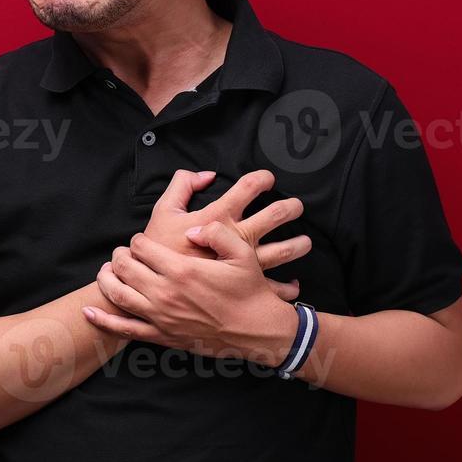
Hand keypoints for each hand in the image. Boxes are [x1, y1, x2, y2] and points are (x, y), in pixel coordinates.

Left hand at [85, 219, 300, 367]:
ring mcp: (161, 317)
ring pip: (118, 295)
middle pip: (124, 267)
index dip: (138, 240)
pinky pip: (125, 329)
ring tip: (106, 272)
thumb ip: (215, 232)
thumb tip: (191, 228)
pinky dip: (104, 321)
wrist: (258, 331)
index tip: (143, 241)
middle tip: (123, 253)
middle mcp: (165, 293)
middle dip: (119, 256)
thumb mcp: (241, 252)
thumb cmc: (250, 291)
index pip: (141, 246)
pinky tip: (89, 313)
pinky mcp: (162, 337)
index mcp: (181, 270)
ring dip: (107, 280)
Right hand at [142, 169, 310, 300]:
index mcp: (220, 215)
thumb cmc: (159, 250)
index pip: (249, 187)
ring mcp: (244, 262)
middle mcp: (237, 236)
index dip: (262, 178)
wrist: (154, 287)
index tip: (268, 179)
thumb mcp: (163, 211)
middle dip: (291, 208)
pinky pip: (274, 287)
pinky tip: (293, 285)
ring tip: (306, 242)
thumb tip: (204, 175)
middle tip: (297, 207)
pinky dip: (287, 287)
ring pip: (284, 250)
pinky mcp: (244, 285)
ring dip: (299, 245)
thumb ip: (181, 185)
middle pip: (276, 215)